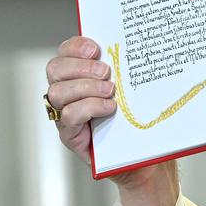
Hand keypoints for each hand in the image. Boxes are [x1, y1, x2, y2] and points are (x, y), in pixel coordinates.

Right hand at [46, 36, 178, 205]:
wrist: (151, 162)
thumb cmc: (146, 124)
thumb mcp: (140, 92)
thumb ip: (131, 71)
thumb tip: (149, 43)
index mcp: (83, 75)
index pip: (65, 52)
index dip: (75, 46)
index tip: (97, 47)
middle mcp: (69, 94)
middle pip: (54, 69)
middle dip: (79, 65)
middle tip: (107, 71)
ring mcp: (67, 115)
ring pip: (56, 92)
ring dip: (84, 86)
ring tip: (111, 93)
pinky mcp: (71, 136)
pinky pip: (67, 116)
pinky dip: (88, 107)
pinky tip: (109, 109)